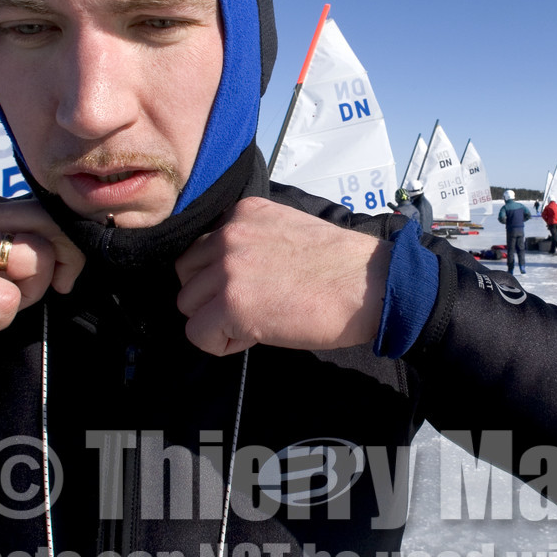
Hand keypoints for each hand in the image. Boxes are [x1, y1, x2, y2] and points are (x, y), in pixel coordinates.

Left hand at [174, 197, 388, 355]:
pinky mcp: (232, 305)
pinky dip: (221, 344)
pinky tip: (254, 337)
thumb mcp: (288, 229)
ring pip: (188, 305)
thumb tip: (231, 270)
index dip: (221, 274)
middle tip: (248, 308)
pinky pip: (198, 334)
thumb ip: (252, 239)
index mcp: (243, 213)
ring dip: (216, 320)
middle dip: (210, 296)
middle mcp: (229, 234)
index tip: (252, 286)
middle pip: (187, 275)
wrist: (370, 286)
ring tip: (255, 323)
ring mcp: (227, 269)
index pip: (202, 247)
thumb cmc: (341, 266)